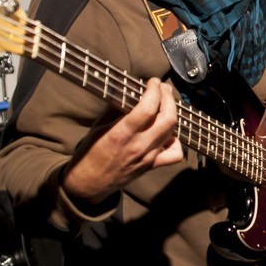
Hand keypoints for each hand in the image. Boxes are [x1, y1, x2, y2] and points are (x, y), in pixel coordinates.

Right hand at [62, 78, 183, 203]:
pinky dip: (175, 140)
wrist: (89, 183)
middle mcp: (139, 145)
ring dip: (172, 113)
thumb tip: (129, 91)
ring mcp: (148, 157)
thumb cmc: (90, 154)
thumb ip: (115, 110)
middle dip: (169, 98)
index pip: (148, 108)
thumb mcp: (98, 127)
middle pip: (168, 118)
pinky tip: (167, 133)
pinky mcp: (152, 166)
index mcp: (122, 133)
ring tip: (165, 103)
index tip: (154, 81)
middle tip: (163, 88)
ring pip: (172, 131)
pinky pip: (175, 154)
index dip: (155, 90)